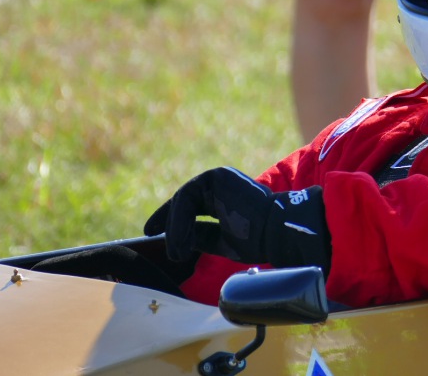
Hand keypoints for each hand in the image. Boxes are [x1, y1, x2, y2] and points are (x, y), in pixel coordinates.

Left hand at [144, 167, 331, 270]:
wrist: (278, 231)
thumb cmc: (258, 239)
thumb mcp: (222, 240)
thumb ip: (201, 236)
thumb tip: (176, 240)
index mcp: (225, 197)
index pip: (192, 206)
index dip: (172, 220)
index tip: (152, 232)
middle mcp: (220, 184)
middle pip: (184, 200)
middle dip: (166, 219)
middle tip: (149, 232)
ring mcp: (218, 178)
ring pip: (183, 201)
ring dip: (176, 228)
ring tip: (177, 251)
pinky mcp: (216, 177)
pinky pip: (187, 199)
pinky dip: (180, 221)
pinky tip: (180, 241)